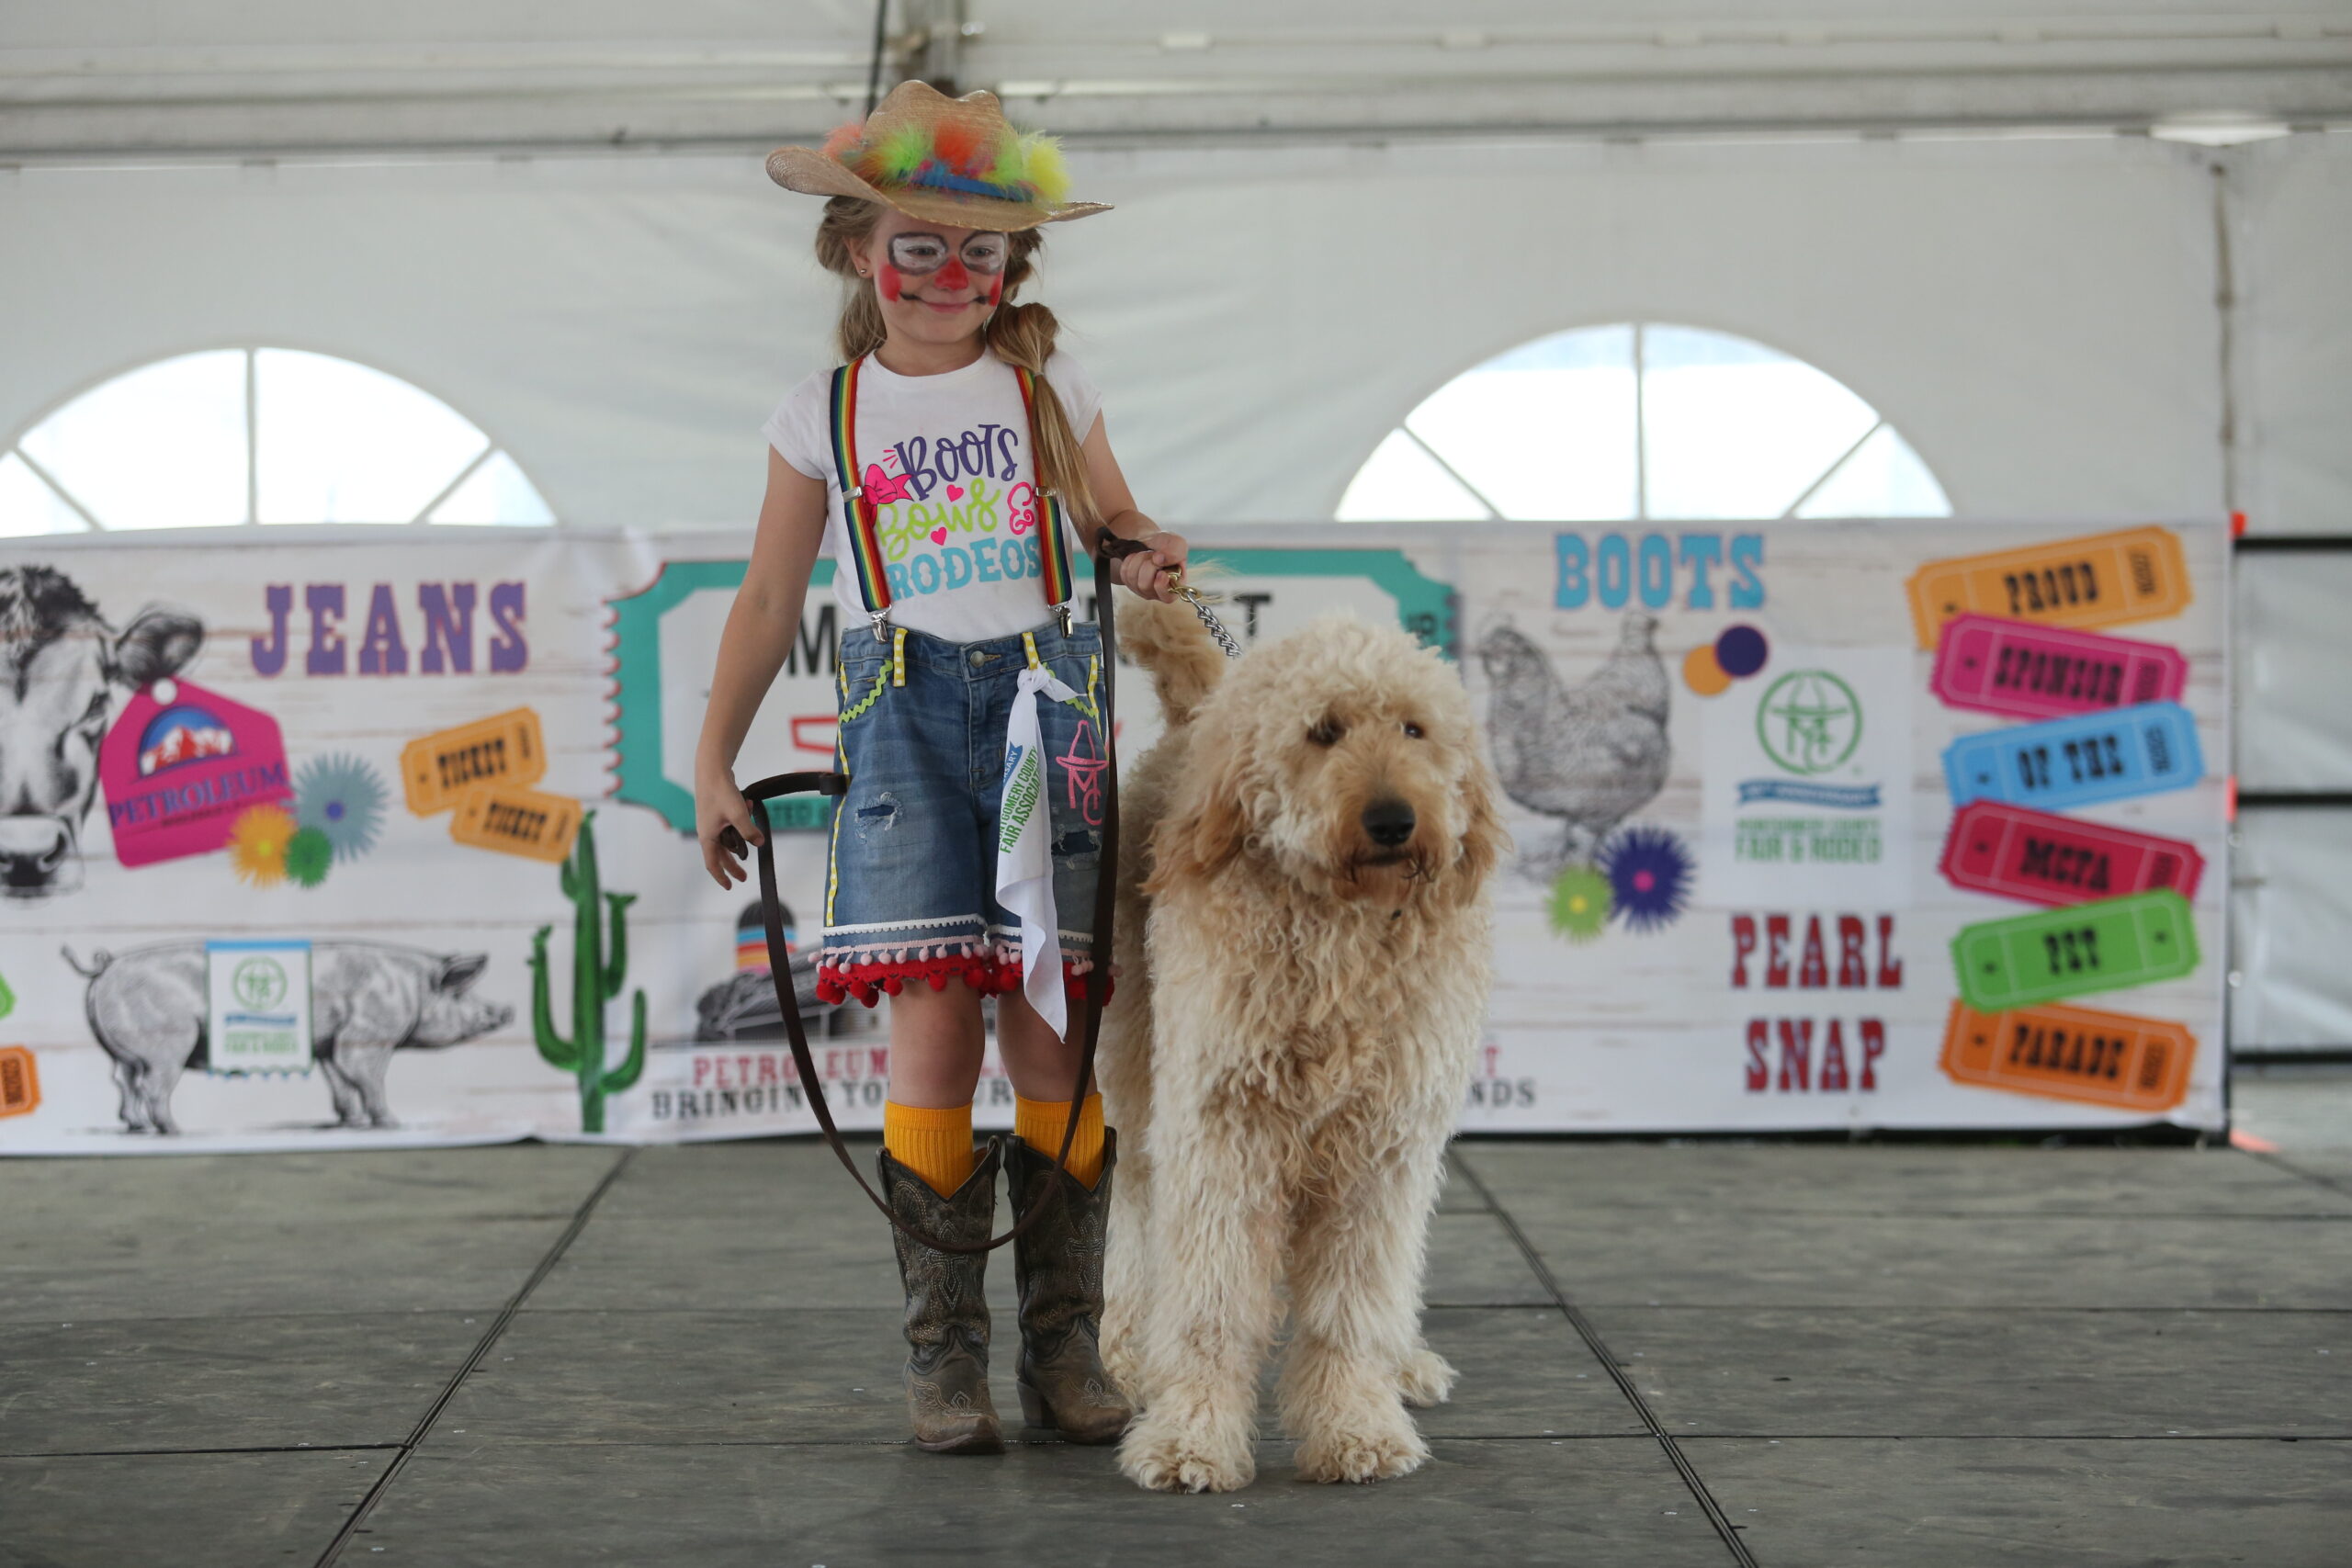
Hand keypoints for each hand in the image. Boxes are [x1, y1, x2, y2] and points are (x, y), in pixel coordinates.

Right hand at [695, 757, 762, 888]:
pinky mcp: (718, 812)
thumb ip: (749, 831)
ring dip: (741, 836)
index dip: (721, 876)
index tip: (730, 887)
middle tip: (744, 877)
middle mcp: (707, 831)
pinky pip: (731, 823)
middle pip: (721, 854)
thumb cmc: (721, 792)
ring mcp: (712, 821)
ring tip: (754, 836)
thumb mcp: (738, 814)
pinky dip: (742, 819)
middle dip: (733, 865)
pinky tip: (749, 805)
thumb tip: (759, 843)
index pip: (712, 863)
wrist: (712, 769)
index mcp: (707, 836)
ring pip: (728, 838)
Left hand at [1117, 530, 1188, 602]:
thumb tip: (1159, 559)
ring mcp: (1142, 589)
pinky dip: (1130, 560)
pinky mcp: (1129, 583)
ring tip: (1147, 555)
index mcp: (1174, 585)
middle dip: (1148, 564)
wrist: (1150, 538)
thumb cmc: (1166, 545)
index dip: (1161, 586)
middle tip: (1154, 555)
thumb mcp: (1177, 543)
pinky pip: (1124, 573)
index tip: (1161, 572)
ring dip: (1139, 559)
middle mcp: (1158, 592)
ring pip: (1132, 578)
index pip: (1168, 597)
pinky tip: (1138, 557)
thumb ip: (1176, 551)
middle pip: (1144, 585)